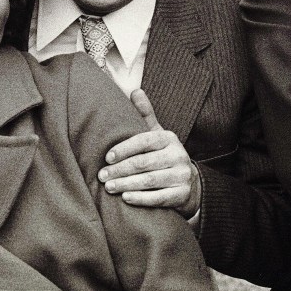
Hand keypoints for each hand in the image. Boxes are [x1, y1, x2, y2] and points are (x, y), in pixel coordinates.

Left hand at [98, 90, 200, 218]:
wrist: (188, 183)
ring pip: (150, 180)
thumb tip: (135, 91)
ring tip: (109, 187)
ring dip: (126, 184)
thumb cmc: (164, 156)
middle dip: (120, 169)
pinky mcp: (182, 194)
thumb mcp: (156, 135)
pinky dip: (141, 198)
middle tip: (102, 175)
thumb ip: (145, 115)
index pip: (144, 141)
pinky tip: (125, 198)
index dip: (125, 148)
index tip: (107, 157)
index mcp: (169, 138)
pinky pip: (158, 197)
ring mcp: (182, 175)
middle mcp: (178, 155)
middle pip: (145, 162)